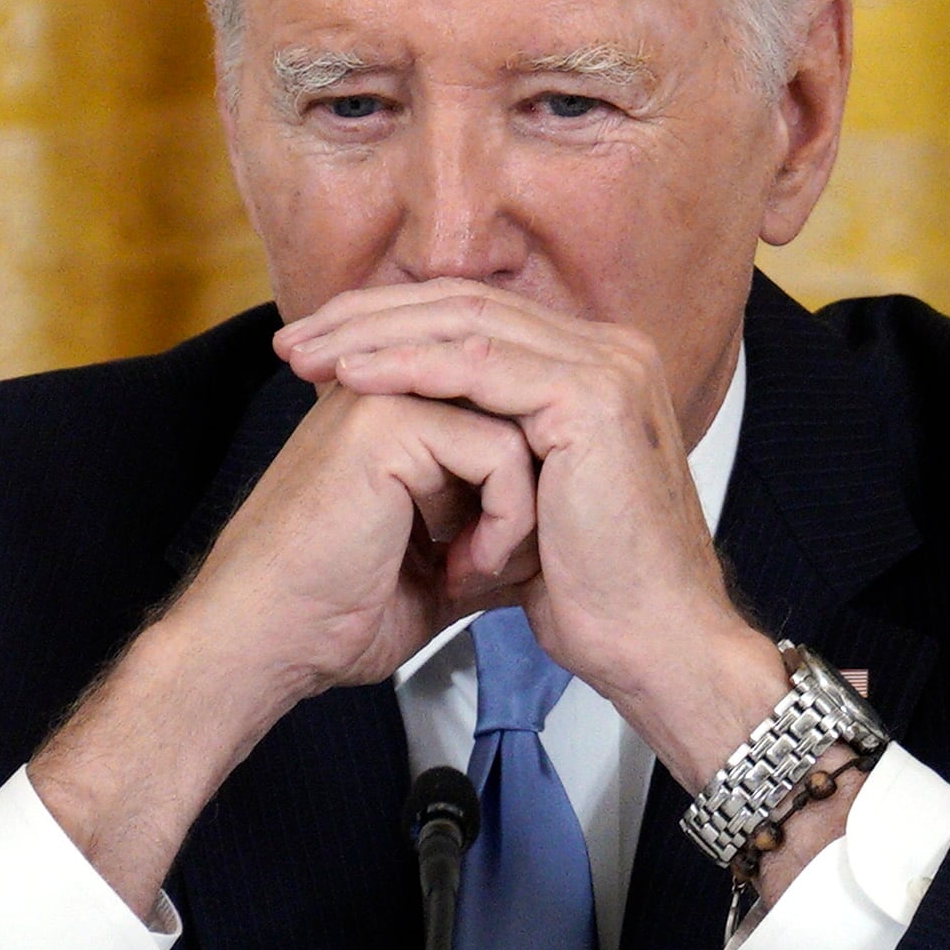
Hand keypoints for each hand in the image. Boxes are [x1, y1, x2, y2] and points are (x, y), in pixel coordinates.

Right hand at [187, 381, 545, 697]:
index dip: (527, 489)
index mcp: (397, 409)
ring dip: (520, 513)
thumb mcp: (441, 564)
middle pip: (519, 410)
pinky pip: (499, 450)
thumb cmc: (337, 613)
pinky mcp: (385, 421)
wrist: (266, 642)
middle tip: (502, 567)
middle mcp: (391, 386)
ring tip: (478, 570)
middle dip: (532, 496)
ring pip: (518, 425)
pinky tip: (465, 569)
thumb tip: (561, 526)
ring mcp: (384, 394)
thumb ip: (494, 526)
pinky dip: (505, 520)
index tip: (503, 562)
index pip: (508, 412)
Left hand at [274, 282, 793, 796]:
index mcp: (598, 364)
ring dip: (375, 336)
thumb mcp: (529, 500)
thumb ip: (493, 451)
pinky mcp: (590, 399)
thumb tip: (424, 438)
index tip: (321, 346)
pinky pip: (480, 367)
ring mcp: (607, 367)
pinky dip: (409, 367)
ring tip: (307, 356)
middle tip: (294, 342)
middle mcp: (610, 350)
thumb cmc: (595, 591)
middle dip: (369, 318)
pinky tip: (354, 376)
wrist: (655, 645)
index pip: (478, 315)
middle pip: (466, 304)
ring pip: (465, 325)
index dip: (393, 323)